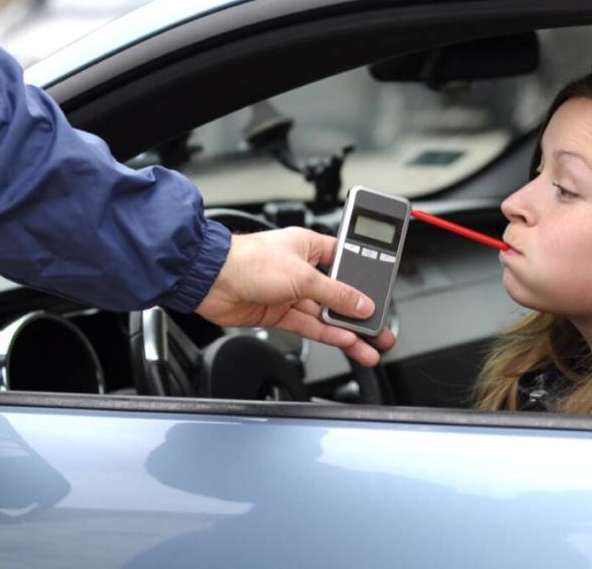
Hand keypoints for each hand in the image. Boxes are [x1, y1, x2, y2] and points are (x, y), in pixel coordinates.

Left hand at [195, 227, 395, 365]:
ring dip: (347, 330)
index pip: (346, 262)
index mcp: (310, 246)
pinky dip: (328, 335)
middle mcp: (301, 268)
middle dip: (359, 312)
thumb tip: (361, 304)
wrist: (210, 281)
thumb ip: (336, 294)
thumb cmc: (248, 261)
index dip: (364, 279)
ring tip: (369, 346)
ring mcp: (290, 292)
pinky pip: (310, 326)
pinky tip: (346, 342)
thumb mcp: (303, 276)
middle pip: (338, 293)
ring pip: (326, 314)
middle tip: (380, 328)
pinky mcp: (279, 312)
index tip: (380, 295)